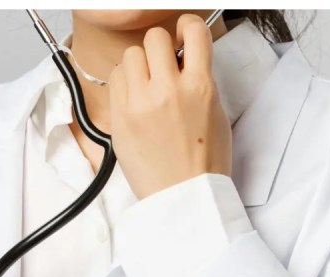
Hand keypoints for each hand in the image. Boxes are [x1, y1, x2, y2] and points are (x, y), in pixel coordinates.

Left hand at [108, 14, 231, 199]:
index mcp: (200, 87)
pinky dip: (123, 83)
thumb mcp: (215, 113)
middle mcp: (168, 90)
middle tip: (162, 64)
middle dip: (159, 48)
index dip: (186, 27)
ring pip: (130, 55)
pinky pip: (114, 80)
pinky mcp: (119, 118)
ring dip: (138, 64)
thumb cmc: (203, 162)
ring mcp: (140, 104)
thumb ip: (199, 81)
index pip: (193, 32)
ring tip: (145, 84)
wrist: (183, 196)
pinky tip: (133, 99)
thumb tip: (184, 61)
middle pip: (154, 38)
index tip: (183, 34)